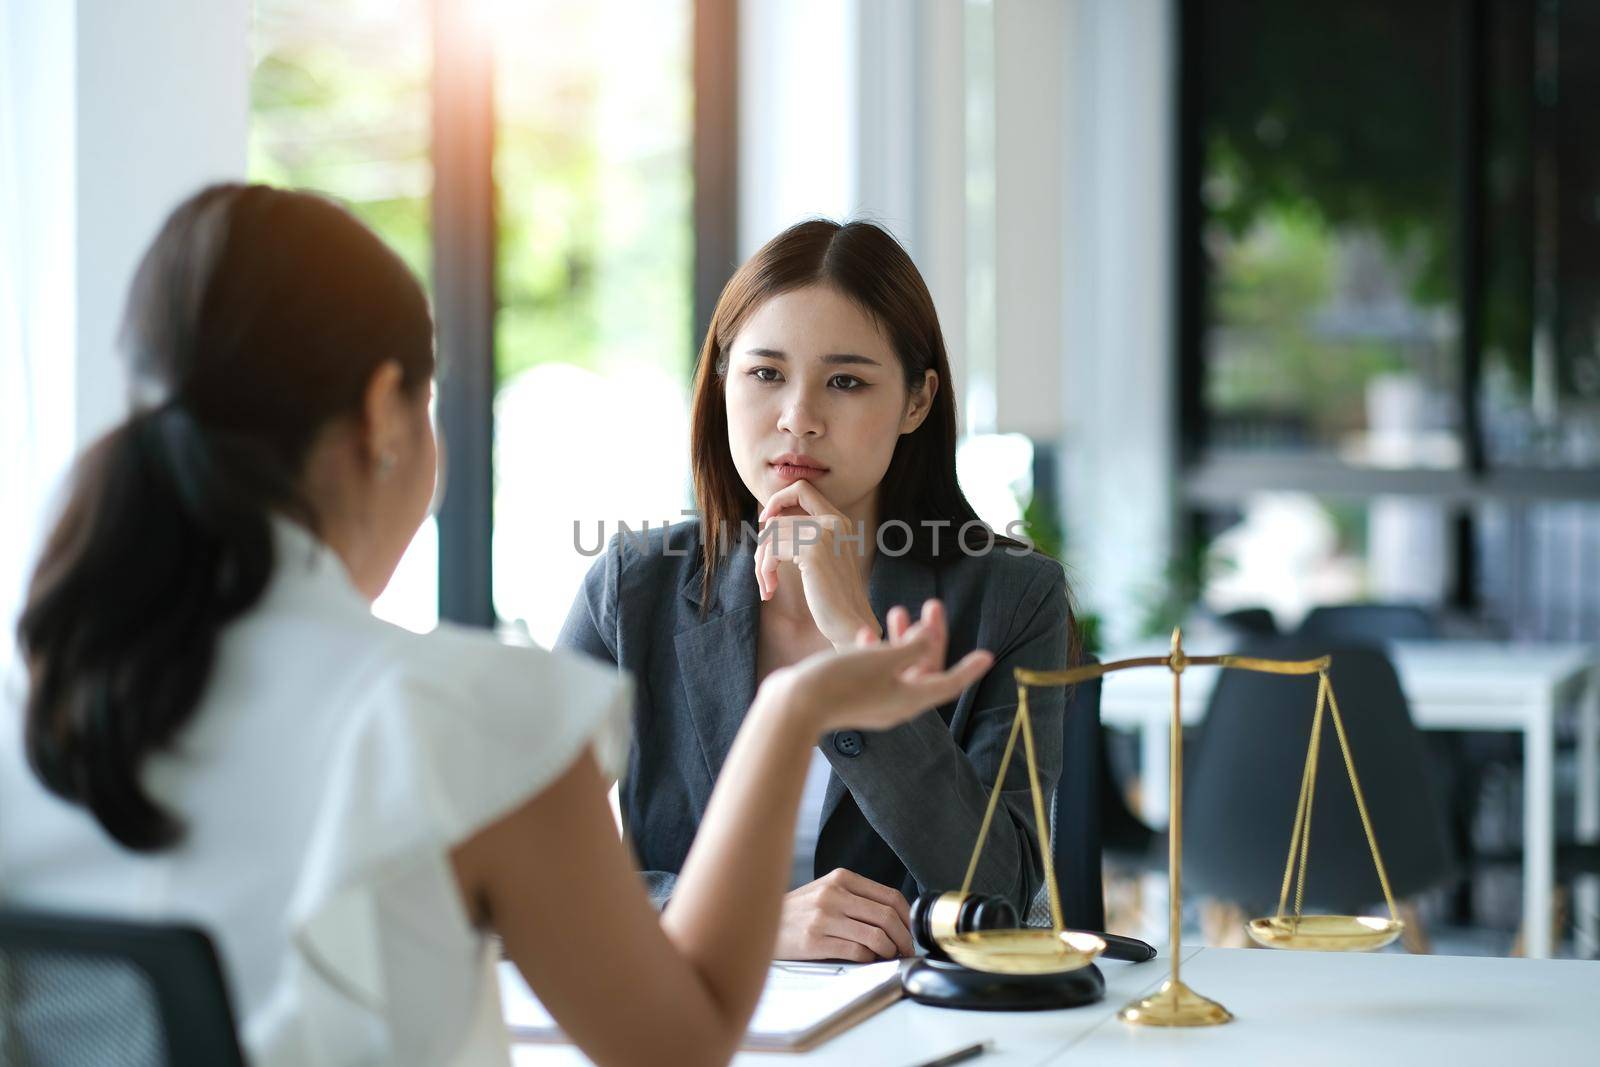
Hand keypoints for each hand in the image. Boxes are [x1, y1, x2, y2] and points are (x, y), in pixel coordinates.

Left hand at [755, 481, 876, 649]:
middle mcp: (834, 522)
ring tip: (767, 585)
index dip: (778, 500)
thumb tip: (767, 522)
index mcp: (839, 520)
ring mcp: (825, 534)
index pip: (802, 488)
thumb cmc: (832, 597)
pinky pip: (771, 552)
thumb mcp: (821, 558)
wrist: (850, 622)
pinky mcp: (813, 552)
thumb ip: (803, 536)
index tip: (766, 522)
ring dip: (761, 564)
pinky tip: (770, 590)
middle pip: (778, 519)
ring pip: (771, 535)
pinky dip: (764, 571)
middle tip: (764, 573)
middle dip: (763, 547)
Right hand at [763, 598, 991, 734]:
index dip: (968, 668)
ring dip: (901, 639)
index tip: (987, 655)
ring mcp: (872, 703)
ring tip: (897, 611)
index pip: (948, 683)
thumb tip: (929, 637)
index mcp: (909, 699)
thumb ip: (911, 647)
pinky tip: (866, 632)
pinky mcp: (852, 697)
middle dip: (929, 636)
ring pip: (898, 668)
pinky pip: (875, 672)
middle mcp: (895, 705)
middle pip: (923, 669)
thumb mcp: (884, 659)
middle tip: (933, 604)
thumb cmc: (841, 682)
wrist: (792, 706)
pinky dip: (877, 651)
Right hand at [774, 869, 914, 961]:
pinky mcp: (815, 941)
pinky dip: (869, 958)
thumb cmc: (796, 912)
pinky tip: (866, 959)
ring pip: (876, 935)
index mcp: (841, 878)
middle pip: (887, 916)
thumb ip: (856, 897)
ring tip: (889, 956)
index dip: (908, 918)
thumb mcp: (825, 891)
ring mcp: (824, 917)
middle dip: (904, 938)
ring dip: (889, 951)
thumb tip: (894, 918)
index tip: (911, 931)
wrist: (757, 922)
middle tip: (906, 949)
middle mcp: (834, 894)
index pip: (890, 896)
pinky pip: (856, 951)